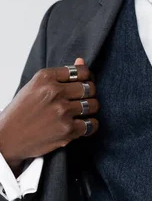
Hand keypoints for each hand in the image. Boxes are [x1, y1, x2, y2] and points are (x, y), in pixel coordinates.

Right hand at [0, 57, 98, 171]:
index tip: (83, 83)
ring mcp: (62, 111)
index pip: (81, 72)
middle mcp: (54, 92)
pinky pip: (92, 124)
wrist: (7, 139)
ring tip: (81, 112)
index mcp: (45, 77)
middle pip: (89, 87)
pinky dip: (90, 125)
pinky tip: (82, 125)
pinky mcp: (67, 130)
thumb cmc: (21, 111)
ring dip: (90, 109)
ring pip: (93, 105)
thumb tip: (81, 61)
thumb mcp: (35, 86)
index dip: (86, 78)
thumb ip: (59, 75)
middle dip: (89, 93)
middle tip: (82, 99)